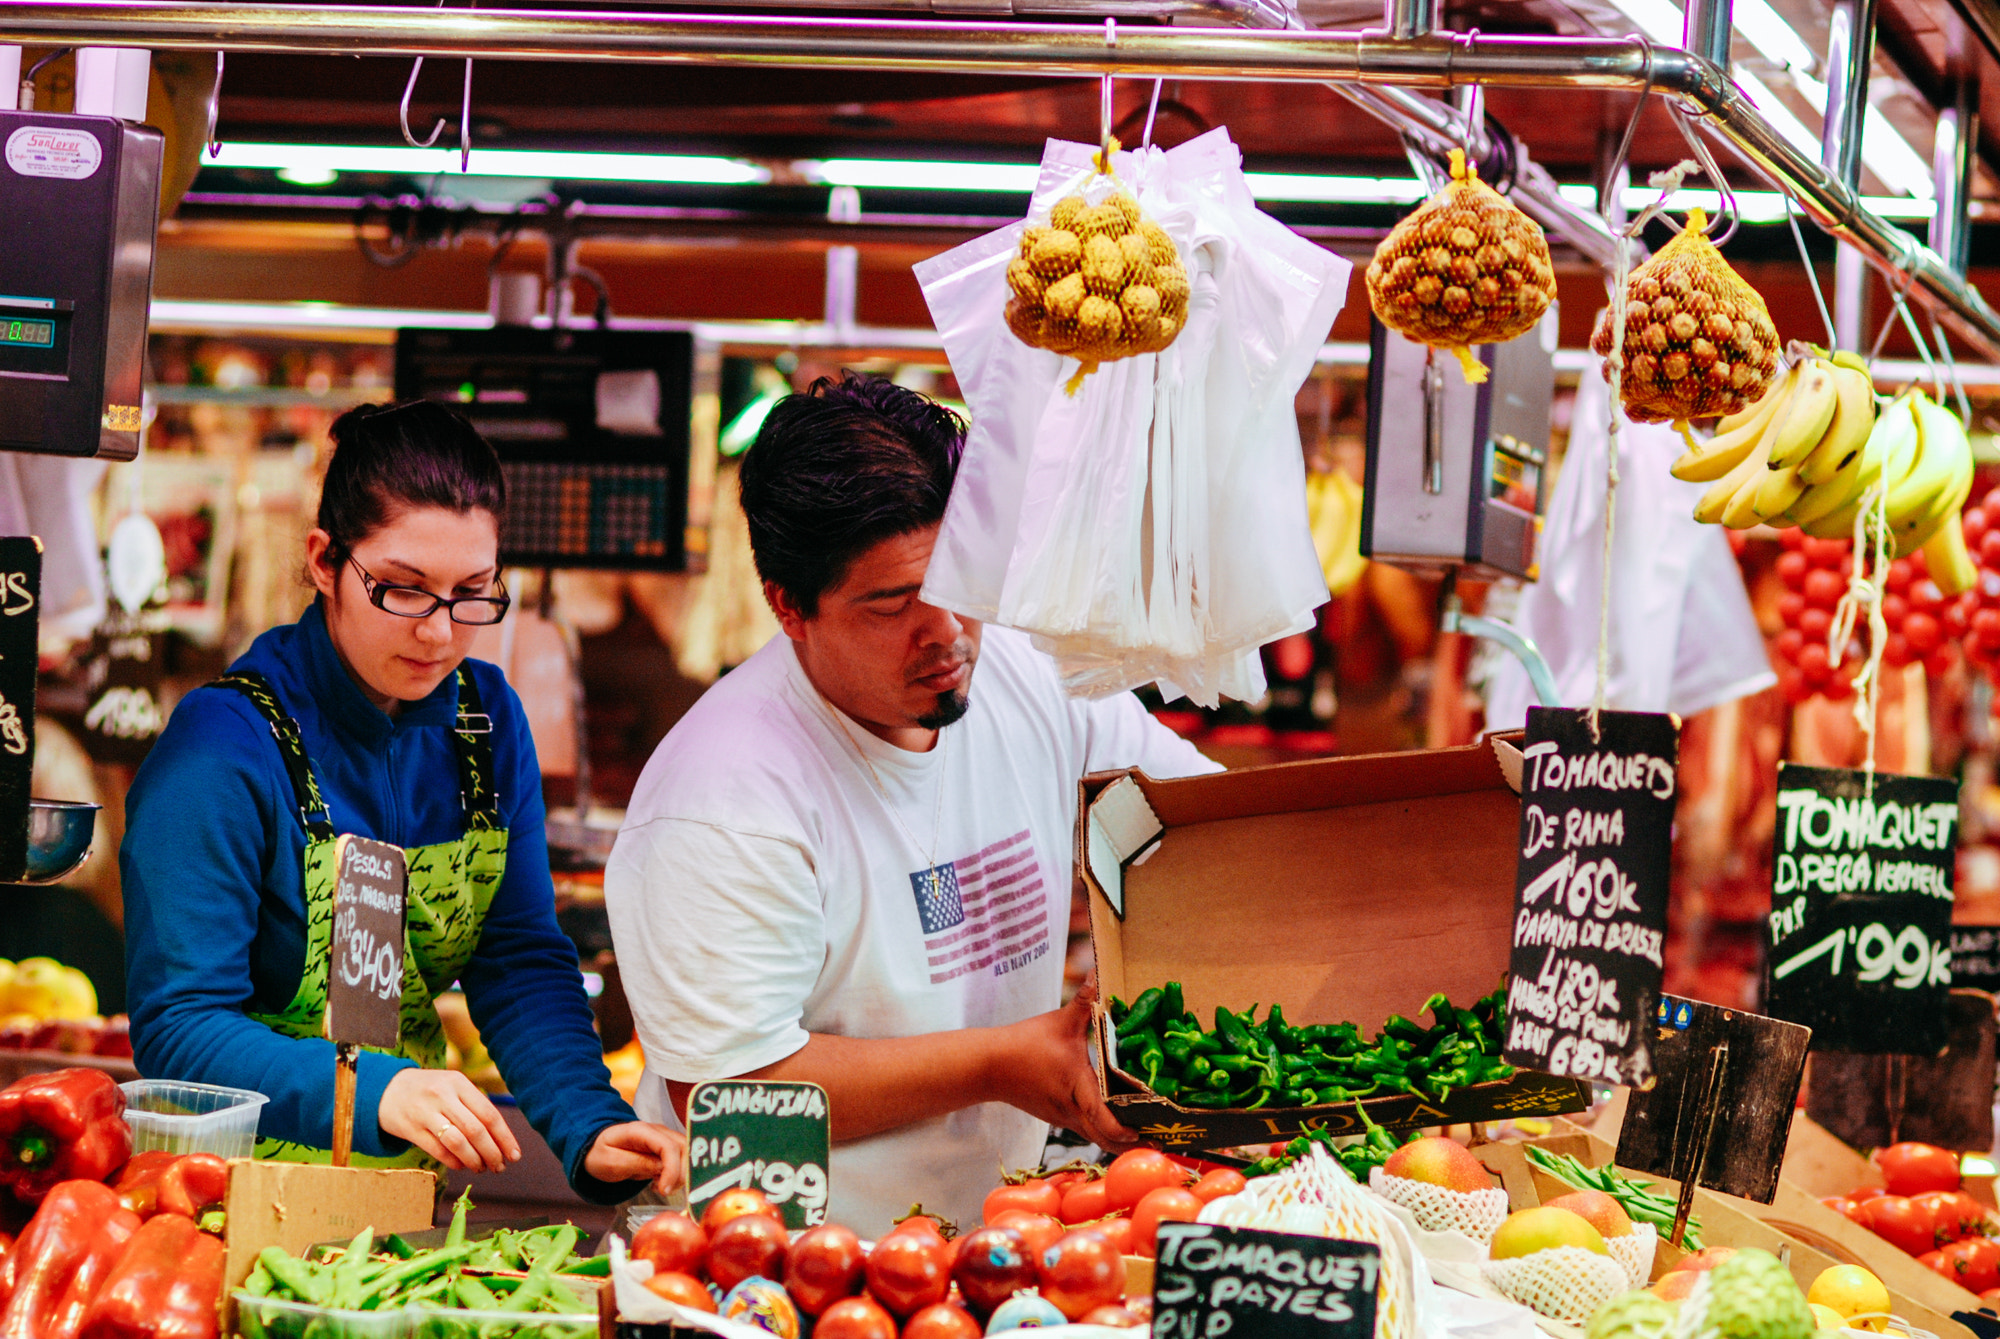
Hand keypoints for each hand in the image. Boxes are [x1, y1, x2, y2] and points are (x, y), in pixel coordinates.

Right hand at [379, 1068, 521, 1172]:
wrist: (385, 1089)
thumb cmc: (430, 1091)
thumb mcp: (452, 1087)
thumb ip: (473, 1106)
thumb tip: (501, 1139)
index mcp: (459, 1083)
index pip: (489, 1114)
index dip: (504, 1138)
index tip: (514, 1155)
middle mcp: (443, 1095)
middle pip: (476, 1130)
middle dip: (492, 1152)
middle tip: (500, 1167)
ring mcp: (425, 1112)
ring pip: (457, 1142)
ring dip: (474, 1160)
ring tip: (482, 1168)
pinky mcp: (410, 1128)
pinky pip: (438, 1150)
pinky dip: (454, 1161)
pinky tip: (462, 1166)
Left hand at [585, 1122, 685, 1194]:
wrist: (595, 1149)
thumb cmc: (600, 1154)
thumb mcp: (611, 1162)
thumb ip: (637, 1163)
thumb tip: (663, 1169)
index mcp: (641, 1131)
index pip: (669, 1146)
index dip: (672, 1169)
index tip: (664, 1190)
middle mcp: (657, 1131)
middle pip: (684, 1148)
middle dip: (680, 1174)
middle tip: (664, 1191)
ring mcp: (663, 1138)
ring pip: (687, 1154)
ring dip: (680, 1175)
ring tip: (661, 1187)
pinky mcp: (665, 1148)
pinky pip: (680, 1160)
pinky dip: (676, 1175)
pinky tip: (660, 1183)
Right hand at [989, 980, 1137, 1150]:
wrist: (990, 1064)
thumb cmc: (1025, 1043)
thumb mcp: (1059, 1020)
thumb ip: (1084, 999)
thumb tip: (1099, 971)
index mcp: (1075, 1084)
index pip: (1100, 1118)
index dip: (1122, 1130)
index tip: (1142, 1132)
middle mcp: (1070, 1108)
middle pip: (1102, 1138)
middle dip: (1128, 1144)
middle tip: (1156, 1142)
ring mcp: (1061, 1117)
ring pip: (1093, 1137)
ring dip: (1115, 1141)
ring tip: (1142, 1137)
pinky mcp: (1055, 1116)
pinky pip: (1083, 1130)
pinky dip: (1101, 1132)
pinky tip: (1115, 1126)